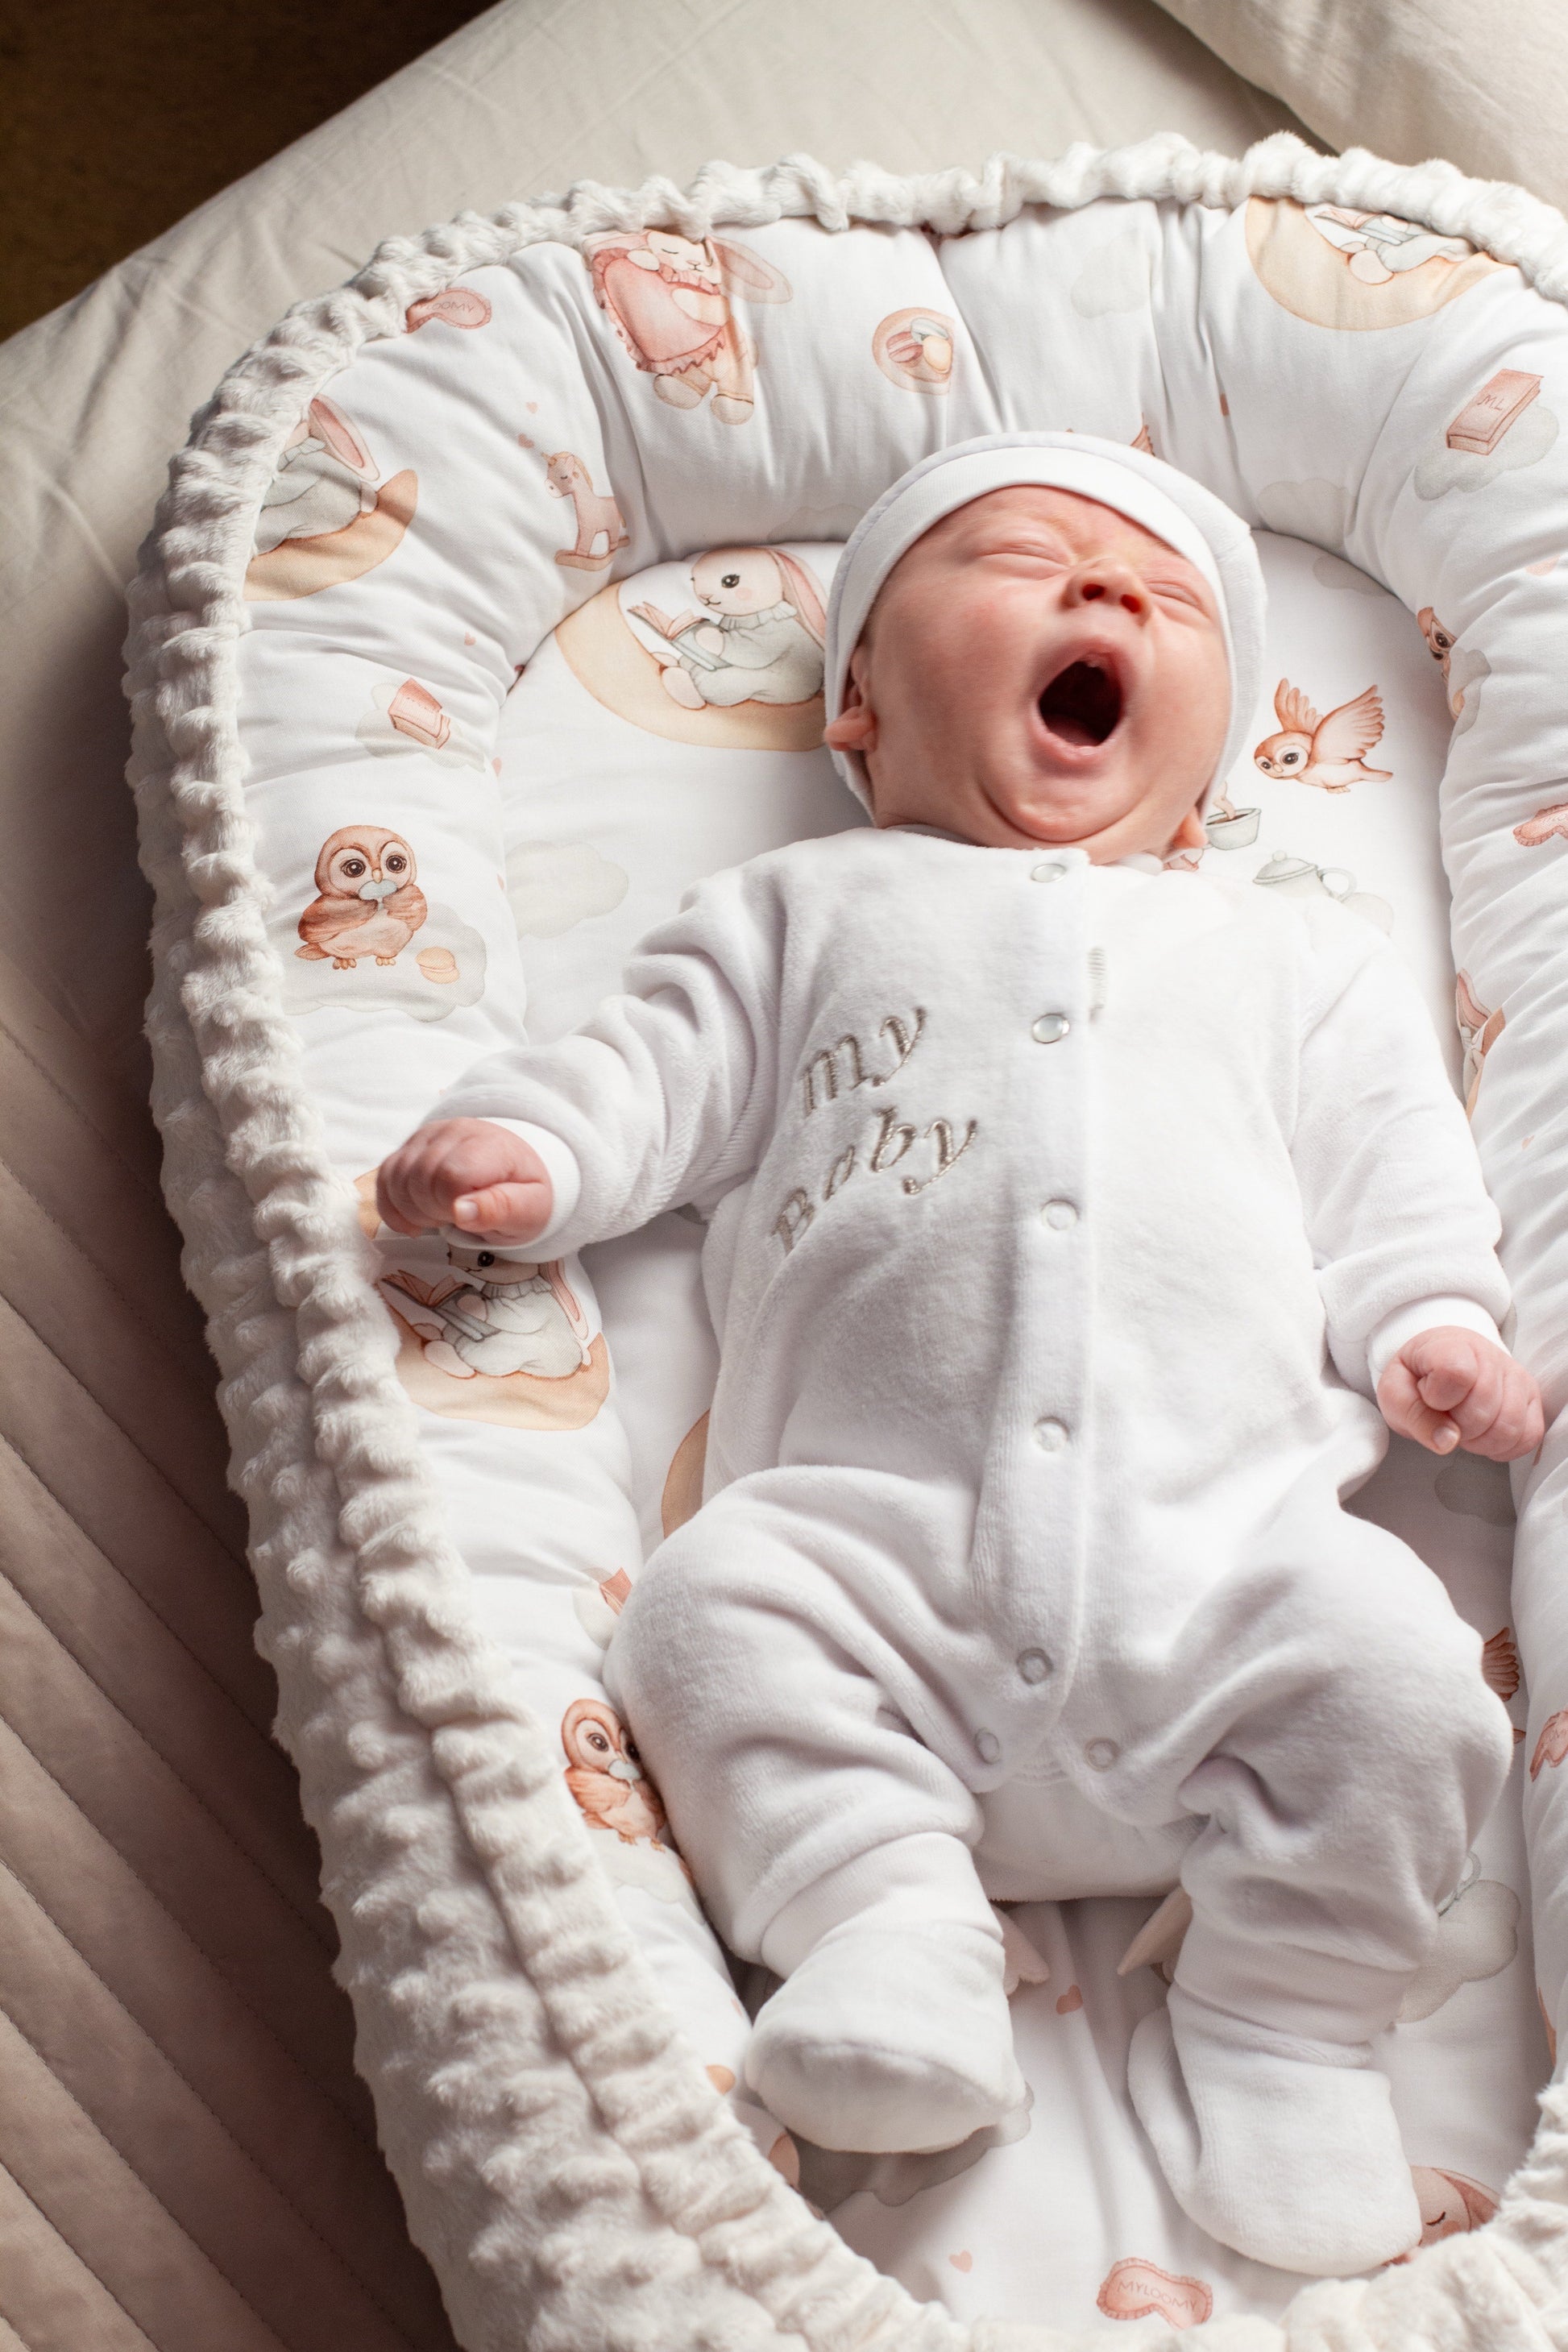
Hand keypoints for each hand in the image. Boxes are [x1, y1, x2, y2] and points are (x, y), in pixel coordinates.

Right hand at [376, 1119, 552, 1246]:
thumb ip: (502, 1210)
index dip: (451, 1207)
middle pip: (419, 1179)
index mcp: (490, 1146)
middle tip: (456, 1219)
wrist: (514, 1171)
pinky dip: (393, 1206)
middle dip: (433, 1212)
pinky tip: (414, 1220)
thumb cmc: (523, 1193)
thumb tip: (461, 1211)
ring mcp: (428, 1136)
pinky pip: (384, 1177)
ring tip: (440, 1216)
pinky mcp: (409, 1146)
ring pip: (396, 1178)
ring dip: (412, 1211)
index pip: (450, 1176)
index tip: (468, 1216)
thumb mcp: (530, 1210)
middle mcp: (454, 1131)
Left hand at [1376, 1327, 1543, 1460]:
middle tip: (1446, 1417)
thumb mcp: (1395, 1394)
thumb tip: (1448, 1442)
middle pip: (1483, 1410)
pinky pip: (1529, 1437)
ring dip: (1480, 1441)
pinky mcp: (1532, 1398)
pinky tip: (1483, 1435)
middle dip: (1458, 1427)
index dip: (1438, 1399)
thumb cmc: (1417, 1379)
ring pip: (1509, 1427)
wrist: (1438, 1366)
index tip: (1428, 1396)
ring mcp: (1516, 1376)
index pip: (1456, 1375)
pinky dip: (1503, 1447)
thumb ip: (1413, 1416)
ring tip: (1464, 1426)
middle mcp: (1491, 1355)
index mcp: (1451, 1345)